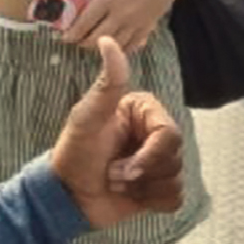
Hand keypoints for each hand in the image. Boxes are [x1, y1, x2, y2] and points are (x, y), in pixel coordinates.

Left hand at [51, 39, 186, 227]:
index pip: (170, 135)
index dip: (149, 156)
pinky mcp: (159, 187)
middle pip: (176, 158)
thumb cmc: (74, 153)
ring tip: (117, 184)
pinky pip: (175, 198)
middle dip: (141, 174)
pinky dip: (152, 202)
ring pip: (176, 178)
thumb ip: (106, 84)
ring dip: (142, 189)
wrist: (67, 196)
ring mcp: (158, 161)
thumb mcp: (87, 118)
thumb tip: (108, 41)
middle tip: (113, 176)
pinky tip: (131, 197)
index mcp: (144, 113)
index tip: (123, 169)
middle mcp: (155, 133)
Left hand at [61, 0, 188, 53]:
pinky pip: (134, 44)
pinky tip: (117, 45)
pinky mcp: (150, 24)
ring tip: (95, 44)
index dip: (73, 33)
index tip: (65, 37)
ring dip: (102, 47)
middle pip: (97, 39)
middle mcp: (121, 14)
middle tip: (78, 41)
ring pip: (115, 45)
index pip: (85, 22)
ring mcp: (136, 22)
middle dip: (84, 43)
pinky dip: (123, 47)